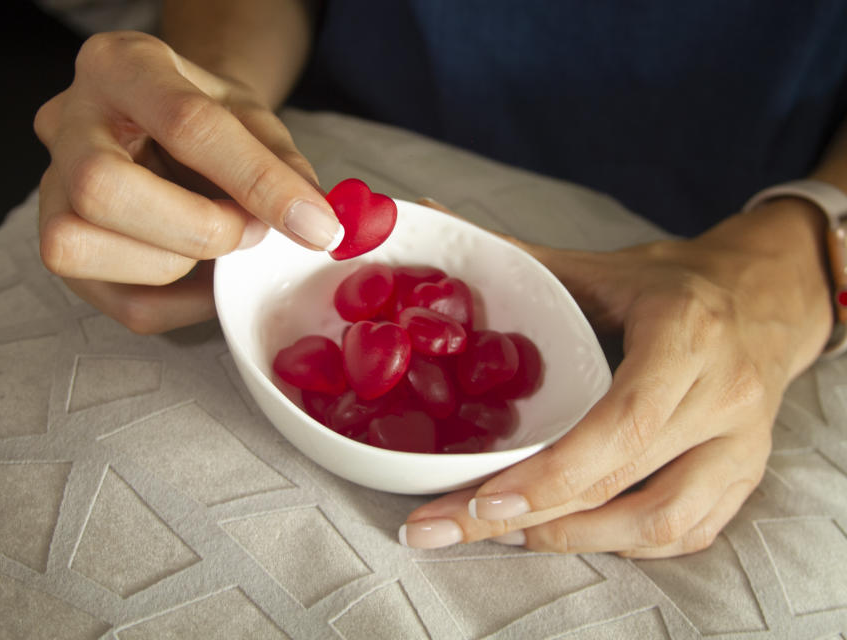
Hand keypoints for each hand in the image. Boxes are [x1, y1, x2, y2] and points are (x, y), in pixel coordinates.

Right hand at [34, 31, 340, 332]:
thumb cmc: (205, 115)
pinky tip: (210, 277)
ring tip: (225, 247)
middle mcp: (66, 122)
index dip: (257, 181)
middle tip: (251, 232)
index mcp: (121, 66)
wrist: (162, 120)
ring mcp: (49, 187)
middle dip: (196, 229)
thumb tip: (314, 225)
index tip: (313, 223)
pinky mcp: (61, 245)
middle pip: (100, 187)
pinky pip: (117, 302)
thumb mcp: (251, 117)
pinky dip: (180, 304)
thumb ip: (281, 165)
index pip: (185, 123)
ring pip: (78, 247)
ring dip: (175, 267)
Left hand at [400, 198, 831, 557]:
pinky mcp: (746, 476)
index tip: (482, 502)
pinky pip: (687, 533)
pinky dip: (621, 542)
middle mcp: (722, 397)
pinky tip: (569, 532)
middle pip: (623, 484)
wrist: (769, 298)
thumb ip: (518, 258)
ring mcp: (742, 445)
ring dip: (574, 539)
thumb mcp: (602, 267)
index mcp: (685, 335)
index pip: (620, 423)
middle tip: (449, 529)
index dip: (550, 474)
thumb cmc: (678, 284)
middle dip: (529, 520)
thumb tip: (433, 217)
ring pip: (661, 524)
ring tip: (505, 532)